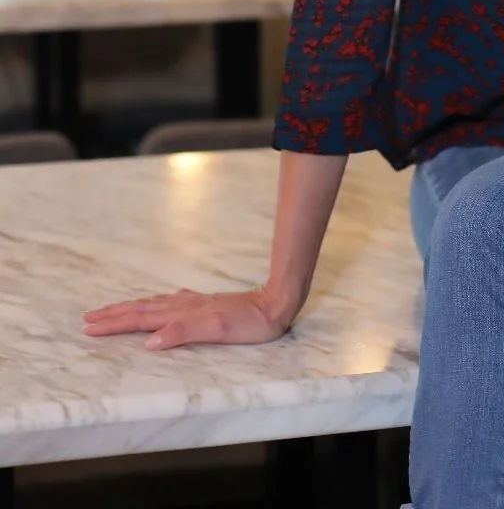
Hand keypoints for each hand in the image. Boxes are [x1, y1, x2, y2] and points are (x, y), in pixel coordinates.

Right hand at [83, 286, 293, 351]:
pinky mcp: (204, 305)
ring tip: (111, 311)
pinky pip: (168, 304)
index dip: (115, 323)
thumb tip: (150, 342)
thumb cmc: (249, 323)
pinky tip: (157, 305)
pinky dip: (153, 306)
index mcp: (184, 312)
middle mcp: (185, 305)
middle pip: (142, 309)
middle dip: (114, 314)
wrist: (275, 303)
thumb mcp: (218, 330)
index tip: (90, 327)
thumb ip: (184, 332)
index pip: (142, 319)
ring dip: (129, 309)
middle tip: (88, 319)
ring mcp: (194, 303)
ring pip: (153, 305)